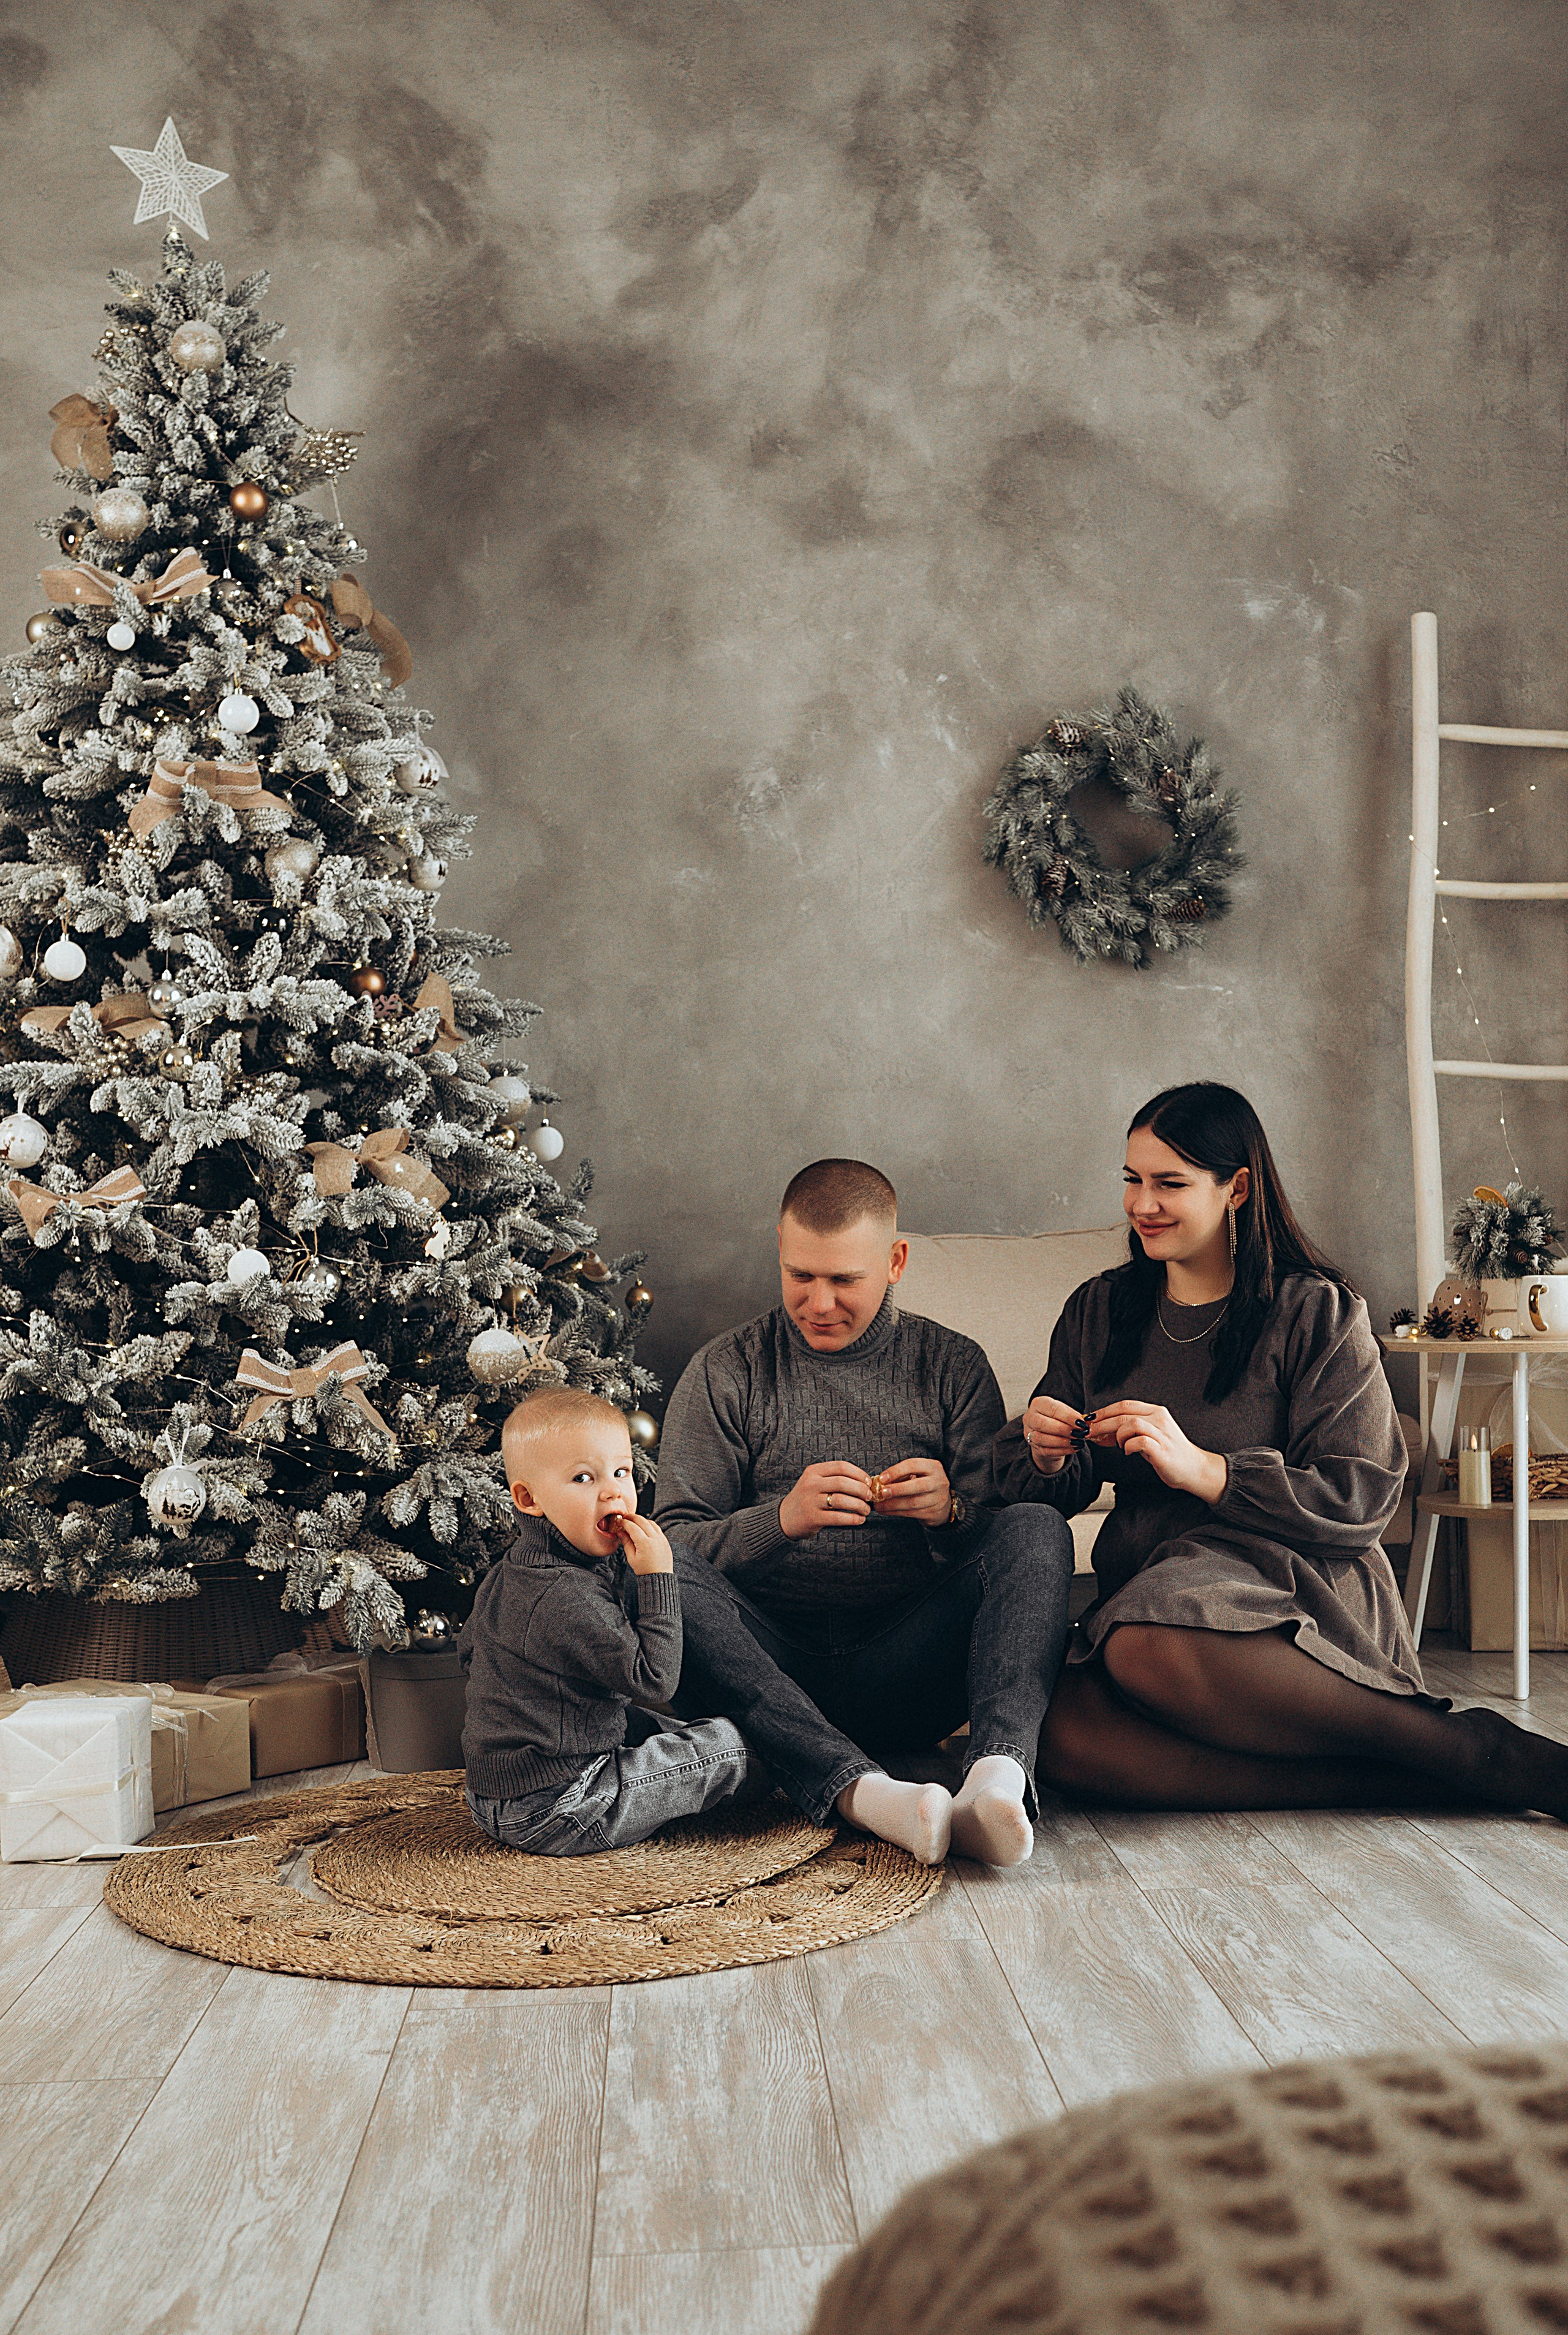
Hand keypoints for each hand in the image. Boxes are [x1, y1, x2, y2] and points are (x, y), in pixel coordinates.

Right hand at [616, 1513, 673, 1573]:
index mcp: (644, 1543)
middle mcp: (654, 1538)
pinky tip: (643, 1526)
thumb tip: (620, 1531)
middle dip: (632, 1517)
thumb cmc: (644, 1570)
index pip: (632, 1527)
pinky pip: (656, 1527)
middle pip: (642, 1520)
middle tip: (625, 1518)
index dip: (624, 1523)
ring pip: (650, 1522)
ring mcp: (661, 1538)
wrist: (659, 1577)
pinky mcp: (665, 1540)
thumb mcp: (631, 1558)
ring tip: (633, 1521)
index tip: (619, 1522)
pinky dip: (649, 1524)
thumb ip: (626, 1542)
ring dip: (641, 1519)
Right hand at [780, 1462, 873, 1538]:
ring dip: (859, 1505)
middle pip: (843, 1482)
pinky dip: (853, 1519)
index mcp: (813, 1471)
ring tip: (866, 1510)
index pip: (841, 1466)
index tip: (868, 1482)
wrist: (784, 1518)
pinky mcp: (813, 1518)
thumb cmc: (807, 1499)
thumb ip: (834, 1479)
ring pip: (842, 1500)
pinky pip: (838, 1517)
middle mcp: (811, 1484)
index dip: (859, 1473)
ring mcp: (811, 1501)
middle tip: (869, 1496)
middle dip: (861, 1490)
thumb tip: (865, 1482)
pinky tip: (859, 1519)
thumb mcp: (815, 1482)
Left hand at [871, 1457, 953, 1525]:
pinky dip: (895, 1512)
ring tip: (878, 1505)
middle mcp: (938, 1482)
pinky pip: (911, 1513)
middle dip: (897, 1489)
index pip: (913, 1465)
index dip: (896, 1471)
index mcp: (933, 1467)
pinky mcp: (933, 1512)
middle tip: (881, 1493)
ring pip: (913, 1503)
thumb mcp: (917, 1474)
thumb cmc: (924, 1483)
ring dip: (893, 1504)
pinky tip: (885, 1510)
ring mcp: (938, 1498)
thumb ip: (902, 1475)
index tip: (882, 1478)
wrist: (943, 1503)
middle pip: (917, 1486)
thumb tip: (879, 1482)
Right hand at [1020, 1396, 1087, 1476]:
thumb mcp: (1065, 1412)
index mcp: (1038, 1404)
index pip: (1052, 1408)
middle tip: (1079, 1433)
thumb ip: (1073, 1416)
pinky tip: (1074, 1448)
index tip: (1081, 1422)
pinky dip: (1063, 1450)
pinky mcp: (1034, 1447)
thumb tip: (1086, 1422)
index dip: (1067, 1416)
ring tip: (1078, 1442)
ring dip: (1062, 1441)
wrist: (1048, 1432)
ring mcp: (1029, 1433)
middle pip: (1042, 1424)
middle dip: (1063, 1429)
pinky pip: (1047, 1451)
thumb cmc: (1058, 1418)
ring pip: (1042, 1439)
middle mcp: (1030, 1417)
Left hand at [1087, 1402, 1226, 1503]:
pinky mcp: (1162, 1449)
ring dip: (1117, 1435)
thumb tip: (1099, 1431)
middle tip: (1088, 1432)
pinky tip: (1128, 1452)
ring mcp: (1162, 1433)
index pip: (1124, 1404)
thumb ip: (1127, 1431)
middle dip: (1101, 1423)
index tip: (1089, 1419)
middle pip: (1123, 1413)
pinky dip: (1128, 1446)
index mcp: (1155, 1412)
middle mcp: (1159, 1418)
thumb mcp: (1147, 1437)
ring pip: (1130, 1423)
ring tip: (1118, 1445)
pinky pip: (1139, 1441)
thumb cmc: (1168, 1453)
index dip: (1104, 1411)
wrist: (1193, 1469)